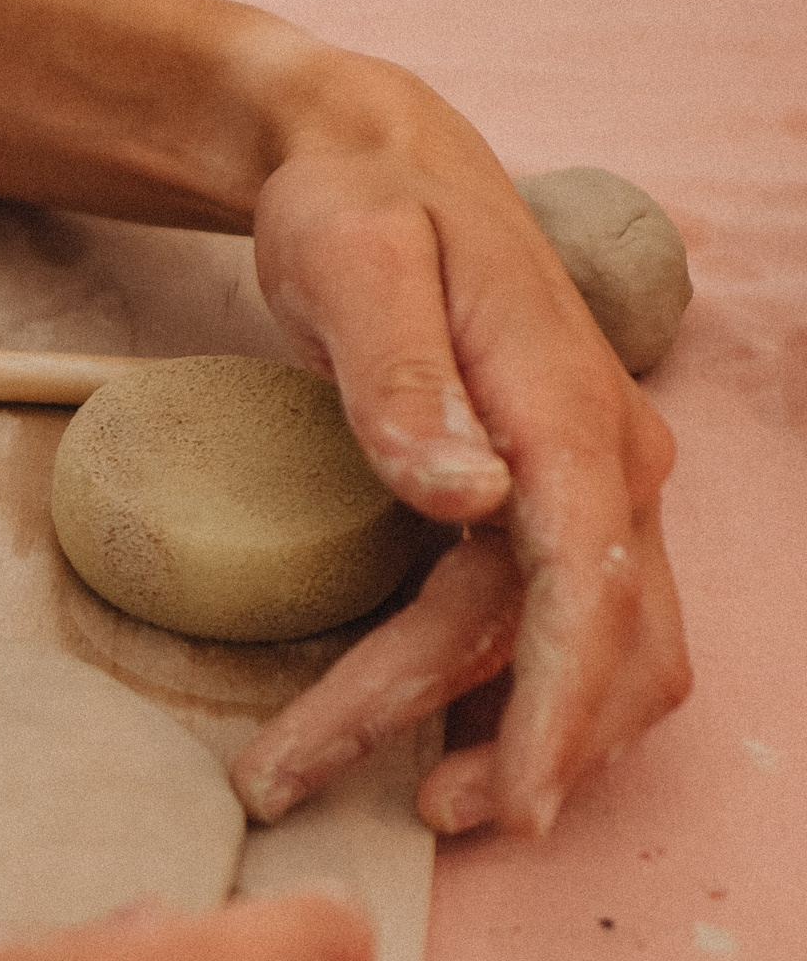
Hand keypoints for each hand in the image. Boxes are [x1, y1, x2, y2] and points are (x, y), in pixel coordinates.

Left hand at [230, 46, 690, 835]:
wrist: (375, 161)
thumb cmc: (357, 208)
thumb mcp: (354, 265)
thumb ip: (400, 380)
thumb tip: (466, 499)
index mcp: (569, 406)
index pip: (589, 582)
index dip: (557, 703)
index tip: (512, 799)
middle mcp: (610, 457)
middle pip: (588, 639)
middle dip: (496, 742)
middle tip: (349, 793)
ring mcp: (595, 484)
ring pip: (601, 652)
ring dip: (521, 739)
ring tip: (409, 797)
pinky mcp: (559, 503)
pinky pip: (570, 627)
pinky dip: (524, 699)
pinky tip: (444, 739)